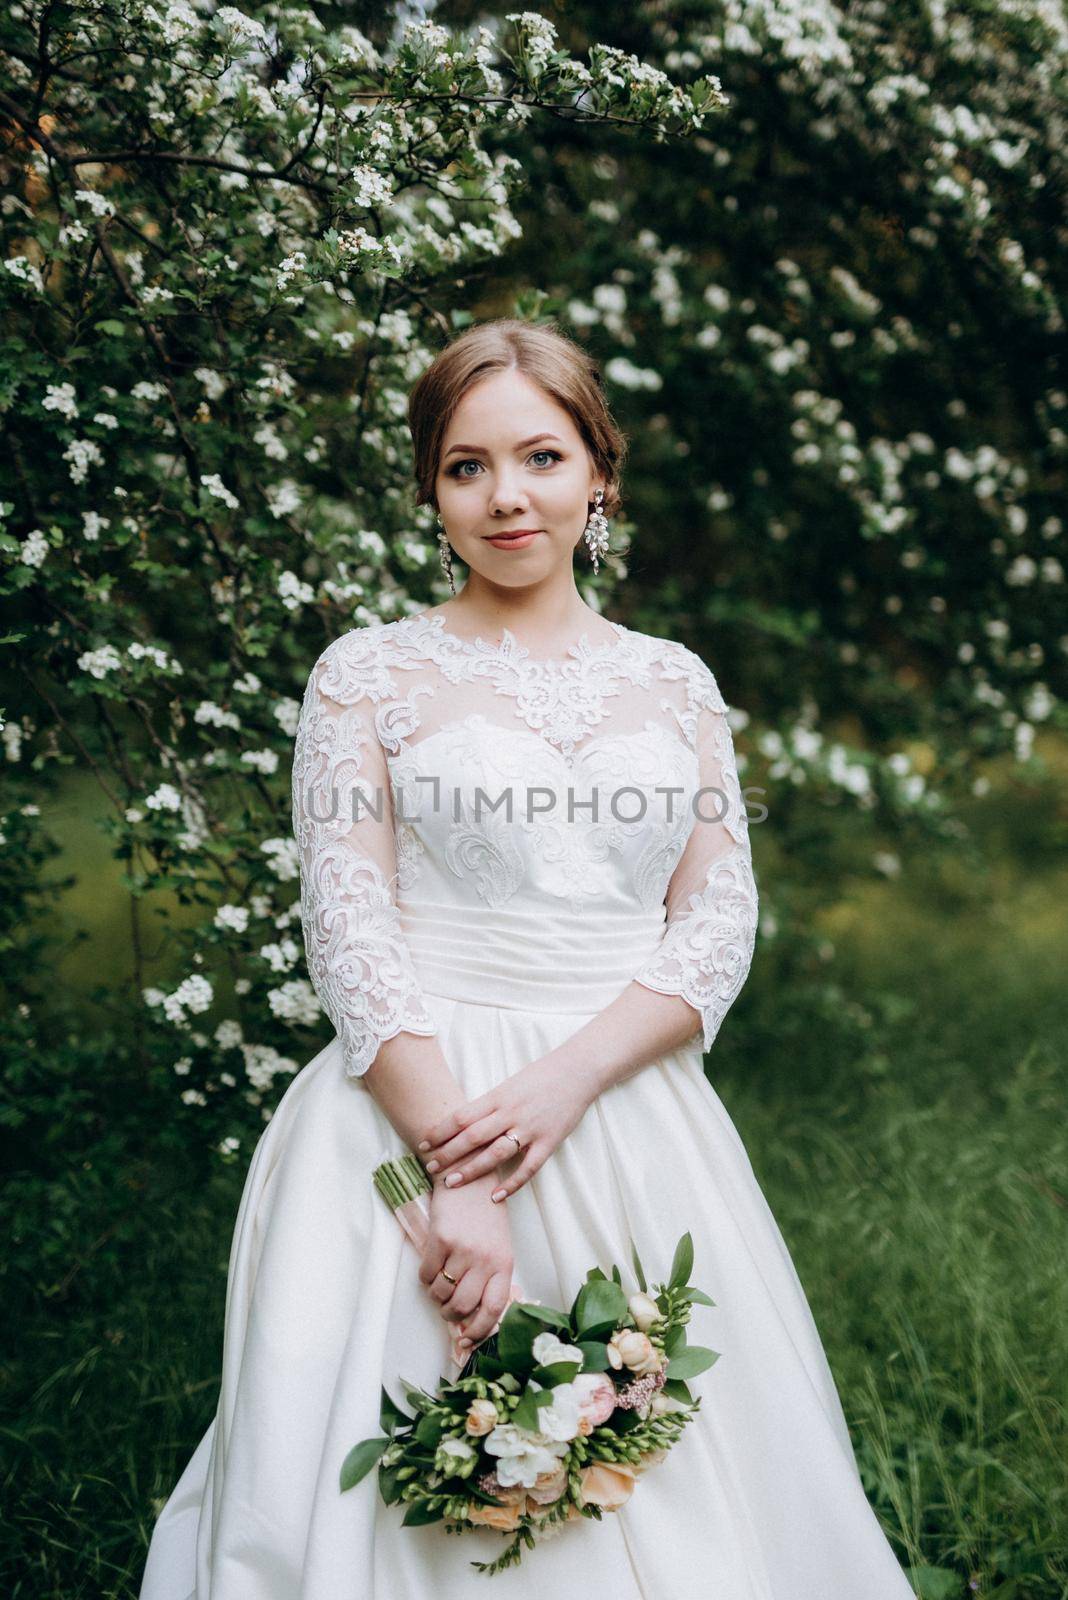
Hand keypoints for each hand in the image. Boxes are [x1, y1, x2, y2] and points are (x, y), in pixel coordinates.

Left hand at [416, 1056, 593, 1202]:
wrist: (577, 1071)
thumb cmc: (540, 1077)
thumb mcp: (509, 1085)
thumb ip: (489, 1105)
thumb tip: (461, 1123)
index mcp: (499, 1097)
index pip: (462, 1116)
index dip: (440, 1131)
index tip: (423, 1142)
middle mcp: (511, 1113)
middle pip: (473, 1136)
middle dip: (448, 1153)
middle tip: (430, 1167)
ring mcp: (530, 1128)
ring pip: (496, 1153)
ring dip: (472, 1170)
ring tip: (452, 1183)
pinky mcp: (549, 1142)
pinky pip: (528, 1167)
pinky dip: (512, 1184)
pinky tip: (496, 1196)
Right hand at [418, 1174, 513, 1352]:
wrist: (470, 1176)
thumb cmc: (486, 1214)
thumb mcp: (498, 1244)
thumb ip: (490, 1276)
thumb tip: (474, 1314)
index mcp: (504, 1262)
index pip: (494, 1308)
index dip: (479, 1330)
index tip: (468, 1341)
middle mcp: (484, 1258)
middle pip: (463, 1306)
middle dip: (451, 1315)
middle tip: (447, 1309)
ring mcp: (462, 1249)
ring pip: (442, 1293)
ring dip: (436, 1297)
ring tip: (438, 1287)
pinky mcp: (440, 1239)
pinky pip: (427, 1274)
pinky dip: (425, 1279)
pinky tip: (430, 1271)